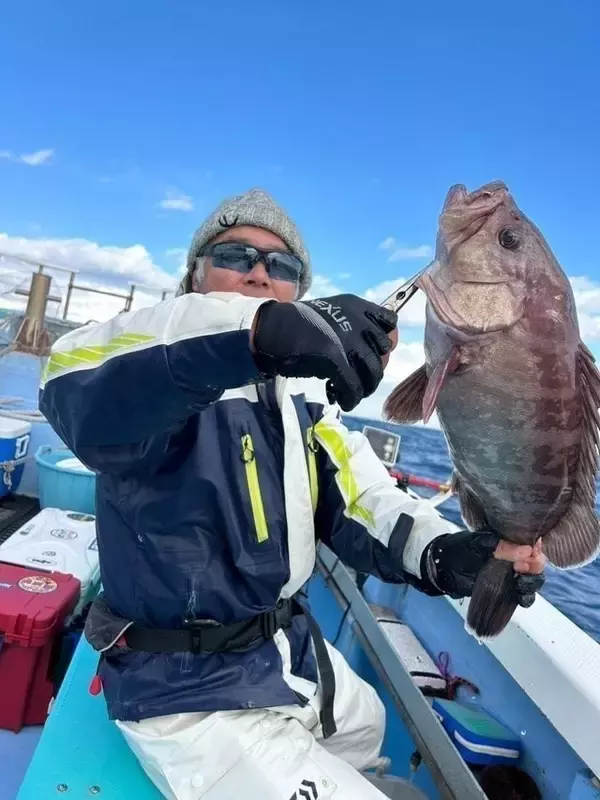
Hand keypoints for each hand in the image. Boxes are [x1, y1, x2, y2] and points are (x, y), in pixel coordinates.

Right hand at [251, 294, 397, 410]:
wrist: (271, 330)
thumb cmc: (297, 325)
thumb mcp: (331, 314)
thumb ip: (352, 326)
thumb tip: (373, 351)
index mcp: (356, 306)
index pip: (390, 322)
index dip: (384, 342)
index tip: (373, 354)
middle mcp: (357, 321)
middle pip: (383, 352)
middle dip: (373, 370)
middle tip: (359, 379)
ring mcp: (347, 341)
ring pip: (372, 373)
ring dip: (364, 388)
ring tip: (349, 394)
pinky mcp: (336, 361)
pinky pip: (353, 387)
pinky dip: (350, 398)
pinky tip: (341, 400)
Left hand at [421, 529, 545, 604]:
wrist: (442, 570)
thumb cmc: (458, 550)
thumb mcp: (476, 544)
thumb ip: (499, 546)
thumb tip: (525, 551)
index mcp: (508, 541)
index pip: (531, 544)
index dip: (536, 549)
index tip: (531, 553)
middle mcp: (513, 558)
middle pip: (536, 563)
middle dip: (535, 566)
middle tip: (520, 567)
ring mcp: (510, 575)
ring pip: (532, 580)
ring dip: (531, 581)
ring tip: (519, 580)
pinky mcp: (505, 591)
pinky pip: (523, 596)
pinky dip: (526, 597)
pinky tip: (520, 596)